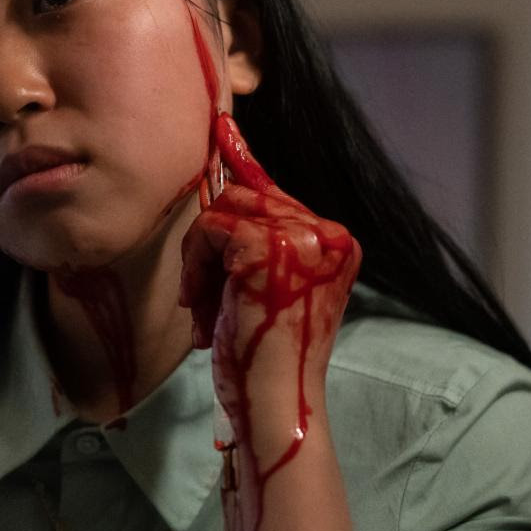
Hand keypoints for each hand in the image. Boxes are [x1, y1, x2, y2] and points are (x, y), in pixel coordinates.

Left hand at [180, 114, 360, 488]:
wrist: (276, 401)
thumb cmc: (265, 356)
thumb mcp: (265, 289)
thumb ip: (255, 241)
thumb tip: (221, 184)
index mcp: (335, 242)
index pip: (276, 191)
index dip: (244, 162)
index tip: (223, 129)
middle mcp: (327, 233)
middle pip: (244, 197)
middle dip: (210, 245)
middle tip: (203, 297)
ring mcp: (303, 236)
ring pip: (223, 210)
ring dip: (200, 261)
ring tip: (206, 308)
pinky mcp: (269, 245)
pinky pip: (209, 230)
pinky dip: (195, 268)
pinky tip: (203, 307)